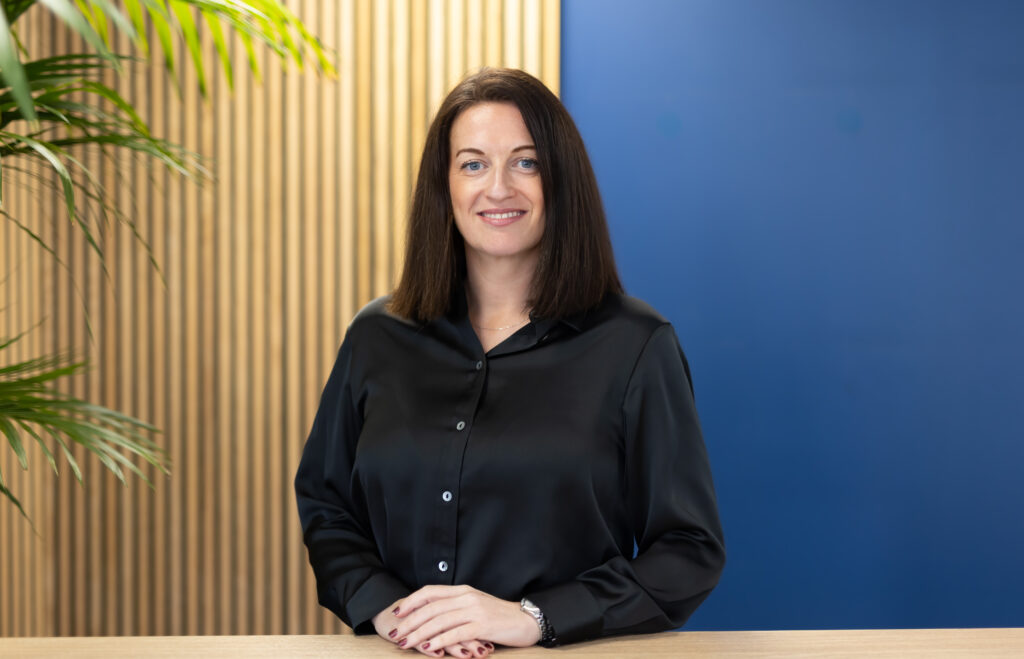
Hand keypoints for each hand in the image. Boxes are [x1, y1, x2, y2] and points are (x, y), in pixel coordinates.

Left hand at [374, 597, 495, 657]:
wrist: (527, 620)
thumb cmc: (499, 616)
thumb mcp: (476, 606)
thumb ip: (456, 606)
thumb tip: (431, 615)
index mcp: (463, 590)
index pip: (430, 592)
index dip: (411, 602)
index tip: (397, 613)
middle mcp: (466, 597)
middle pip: (430, 608)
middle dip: (409, 622)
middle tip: (395, 634)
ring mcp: (474, 610)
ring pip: (439, 621)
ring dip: (419, 633)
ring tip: (406, 643)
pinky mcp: (482, 625)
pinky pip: (455, 633)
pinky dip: (440, 640)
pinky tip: (429, 647)